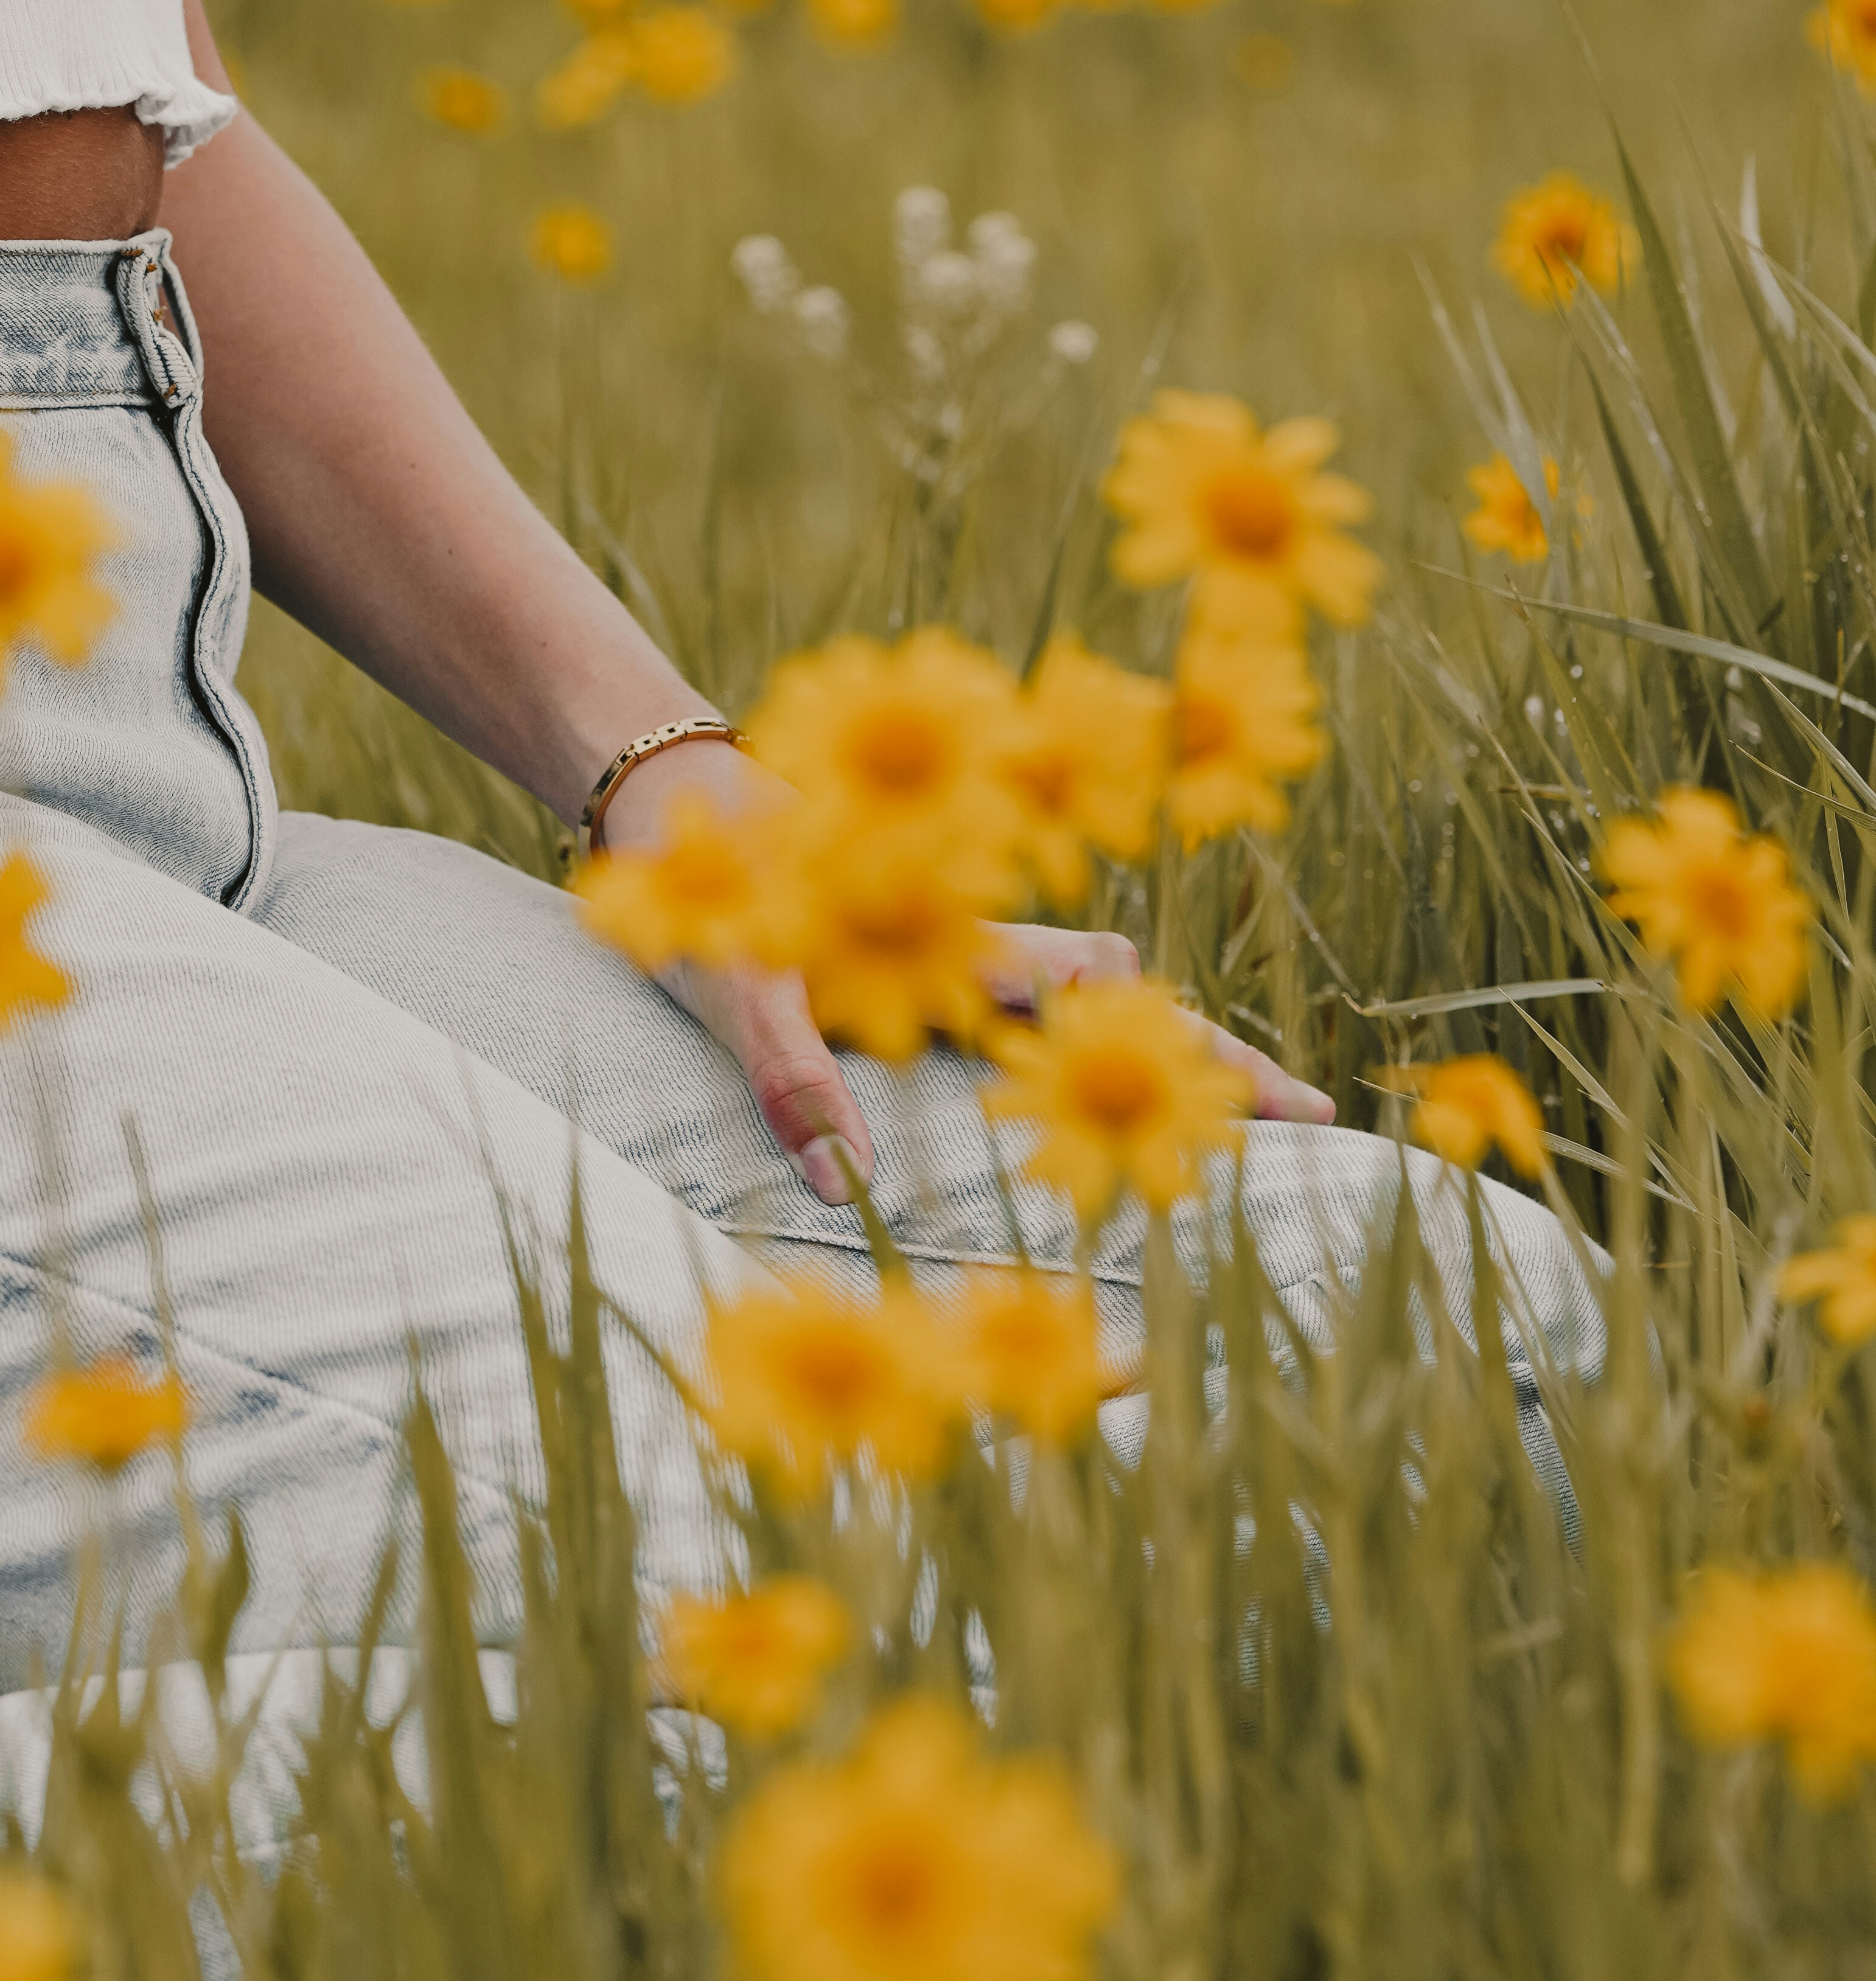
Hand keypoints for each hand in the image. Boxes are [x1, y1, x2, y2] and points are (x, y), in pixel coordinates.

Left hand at [603, 758, 1336, 1212]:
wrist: (668, 792)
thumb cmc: (709, 885)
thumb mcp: (738, 985)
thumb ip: (789, 1074)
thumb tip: (848, 1188)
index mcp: (959, 948)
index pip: (1110, 1003)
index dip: (1198, 1057)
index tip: (1294, 1112)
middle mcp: (978, 946)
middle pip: (1133, 1002)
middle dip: (1215, 1059)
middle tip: (1313, 1117)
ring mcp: (957, 948)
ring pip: (1090, 999)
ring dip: (1156, 1050)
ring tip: (1236, 1125)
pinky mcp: (919, 956)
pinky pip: (1024, 1004)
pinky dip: (1084, 1039)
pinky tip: (1107, 1089)